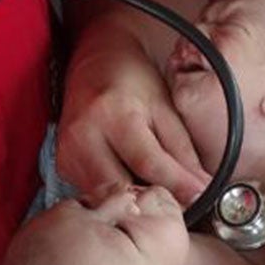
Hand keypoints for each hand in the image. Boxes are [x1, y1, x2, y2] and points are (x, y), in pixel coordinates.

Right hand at [58, 38, 210, 201]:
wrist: (93, 63)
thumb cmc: (131, 80)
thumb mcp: (164, 107)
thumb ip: (182, 150)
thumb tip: (201, 187)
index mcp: (114, 114)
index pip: (148, 163)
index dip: (177, 185)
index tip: (199, 196)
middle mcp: (85, 135)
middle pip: (123, 188)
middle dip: (152, 201)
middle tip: (177, 201)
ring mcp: (69, 152)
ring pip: (106, 197)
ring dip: (133, 201)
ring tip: (153, 193)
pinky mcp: (63, 165)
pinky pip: (93, 193)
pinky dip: (115, 195)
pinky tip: (130, 183)